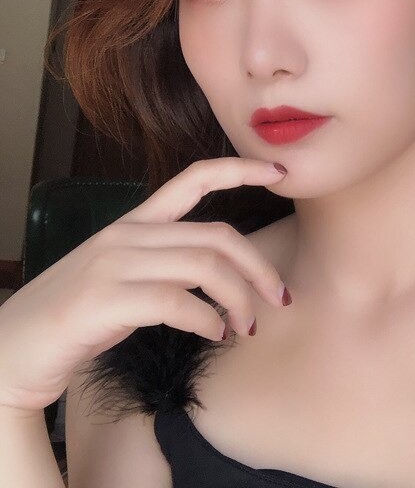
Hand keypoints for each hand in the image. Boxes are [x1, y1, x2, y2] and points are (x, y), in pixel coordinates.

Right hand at [0, 157, 288, 412]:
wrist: (9, 352)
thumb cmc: (77, 317)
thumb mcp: (125, 276)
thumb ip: (168, 263)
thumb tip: (226, 278)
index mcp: (135, 222)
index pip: (194, 178)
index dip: (240, 170)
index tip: (279, 172)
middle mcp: (127, 234)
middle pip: (217, 236)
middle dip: (259, 267)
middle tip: (280, 298)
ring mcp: (114, 264)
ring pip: (204, 267)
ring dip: (239, 299)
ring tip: (248, 326)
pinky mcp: (103, 300)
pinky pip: (176, 301)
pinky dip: (206, 320)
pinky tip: (214, 335)